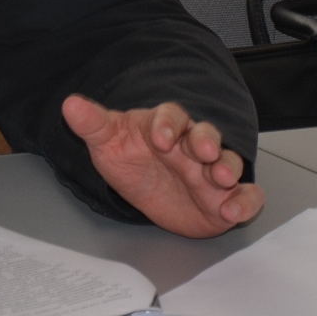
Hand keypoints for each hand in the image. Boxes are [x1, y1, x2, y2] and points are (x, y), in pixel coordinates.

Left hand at [61, 96, 264, 237]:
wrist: (148, 197)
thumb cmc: (132, 162)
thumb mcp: (108, 145)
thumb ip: (93, 125)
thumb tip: (70, 104)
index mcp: (165, 127)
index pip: (171, 116)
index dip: (168, 124)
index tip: (160, 138)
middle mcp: (193, 146)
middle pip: (206, 135)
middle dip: (206, 142)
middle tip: (203, 153)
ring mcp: (212, 171)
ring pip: (229, 162)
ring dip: (229, 168)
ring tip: (222, 179)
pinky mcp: (226, 198)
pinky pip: (247, 196)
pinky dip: (245, 202)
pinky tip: (233, 211)